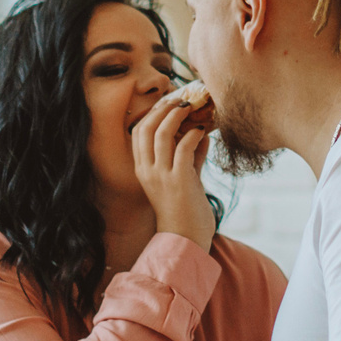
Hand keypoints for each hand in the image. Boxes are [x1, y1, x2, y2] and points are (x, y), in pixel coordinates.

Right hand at [131, 95, 215, 251]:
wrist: (186, 239)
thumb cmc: (185, 210)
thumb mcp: (185, 178)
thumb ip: (191, 157)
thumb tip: (200, 133)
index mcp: (143, 169)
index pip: (138, 131)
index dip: (152, 113)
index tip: (168, 103)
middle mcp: (147, 170)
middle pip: (146, 127)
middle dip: (163, 108)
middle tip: (181, 100)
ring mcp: (161, 175)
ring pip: (162, 133)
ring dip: (178, 116)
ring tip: (191, 109)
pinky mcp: (179, 180)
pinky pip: (184, 147)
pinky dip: (194, 134)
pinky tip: (202, 132)